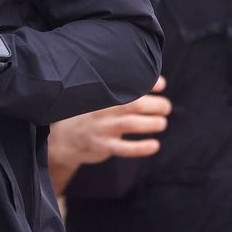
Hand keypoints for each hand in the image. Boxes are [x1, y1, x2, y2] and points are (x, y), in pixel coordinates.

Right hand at [49, 77, 170, 169]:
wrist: (65, 138)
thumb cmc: (92, 114)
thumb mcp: (102, 99)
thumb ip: (128, 91)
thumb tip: (161, 83)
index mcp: (103, 94)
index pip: (127, 85)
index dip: (147, 84)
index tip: (161, 85)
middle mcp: (102, 108)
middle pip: (133, 104)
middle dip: (155, 105)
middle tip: (166, 107)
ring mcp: (102, 127)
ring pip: (130, 124)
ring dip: (151, 123)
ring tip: (161, 123)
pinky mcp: (103, 145)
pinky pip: (124, 148)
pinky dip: (140, 147)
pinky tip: (154, 145)